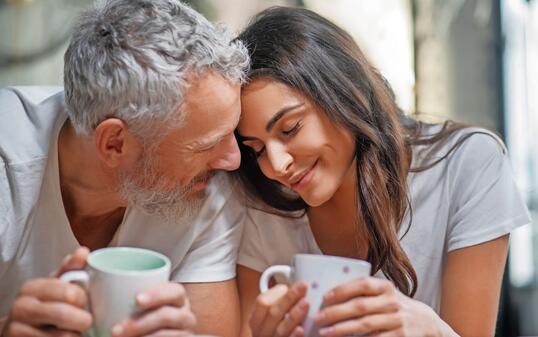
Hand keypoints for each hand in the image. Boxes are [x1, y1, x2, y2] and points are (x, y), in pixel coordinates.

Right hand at [3, 247, 92, 336]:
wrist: (16, 331)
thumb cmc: (42, 305)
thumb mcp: (54, 285)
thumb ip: (70, 269)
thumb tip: (83, 252)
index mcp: (32, 287)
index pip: (69, 292)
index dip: (84, 299)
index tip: (86, 303)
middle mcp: (22, 307)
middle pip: (65, 314)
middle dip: (82, 319)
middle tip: (85, 320)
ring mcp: (18, 330)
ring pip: (64, 336)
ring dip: (76, 335)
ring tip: (75, 331)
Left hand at [110, 282, 195, 336]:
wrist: (142, 332)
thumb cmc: (136, 317)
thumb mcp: (134, 302)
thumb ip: (120, 291)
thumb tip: (89, 278)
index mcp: (176, 298)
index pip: (174, 291)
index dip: (158, 294)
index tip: (136, 300)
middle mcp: (183, 315)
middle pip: (170, 316)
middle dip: (142, 323)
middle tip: (116, 330)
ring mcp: (183, 333)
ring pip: (169, 335)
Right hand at [249, 282, 309, 336]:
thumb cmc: (272, 333)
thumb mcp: (268, 320)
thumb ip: (278, 305)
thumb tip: (295, 288)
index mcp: (257, 320)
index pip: (262, 302)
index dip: (275, 293)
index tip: (287, 286)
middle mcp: (261, 332)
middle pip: (273, 313)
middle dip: (289, 298)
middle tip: (303, 286)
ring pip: (281, 329)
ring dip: (294, 315)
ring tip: (306, 303)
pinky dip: (293, 336)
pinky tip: (301, 329)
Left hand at [314, 277, 447, 336]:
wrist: (425, 322)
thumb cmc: (394, 306)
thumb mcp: (384, 293)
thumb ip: (364, 291)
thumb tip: (328, 292)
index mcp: (385, 287)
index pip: (363, 284)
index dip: (343, 289)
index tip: (325, 296)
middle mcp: (392, 302)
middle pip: (360, 306)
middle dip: (336, 312)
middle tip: (318, 318)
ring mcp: (397, 320)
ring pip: (365, 325)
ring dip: (342, 329)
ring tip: (325, 333)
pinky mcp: (400, 336)